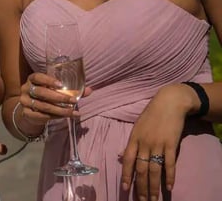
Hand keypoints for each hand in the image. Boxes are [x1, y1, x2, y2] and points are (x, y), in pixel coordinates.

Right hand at [19, 73, 91, 122]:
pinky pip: (42, 116)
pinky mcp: (27, 113)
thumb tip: (90, 90)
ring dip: (60, 110)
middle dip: (59, 97)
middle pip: (41, 92)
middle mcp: (26, 89)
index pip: (37, 77)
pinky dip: (56, 117)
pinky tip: (66, 116)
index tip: (61, 84)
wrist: (32, 111)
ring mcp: (25, 102)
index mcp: (32, 80)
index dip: (48, 80)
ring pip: (43, 106)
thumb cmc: (46, 97)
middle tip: (74, 101)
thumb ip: (71, 90)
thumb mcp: (55, 91)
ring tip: (72, 111)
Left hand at [121, 84, 194, 200]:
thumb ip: (132, 143)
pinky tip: (169, 187)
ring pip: (154, 170)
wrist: (169, 103)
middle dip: (141, 186)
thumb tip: (123, 157)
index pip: (128, 161)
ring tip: (153, 198)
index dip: (127, 176)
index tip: (126, 189)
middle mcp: (144, 143)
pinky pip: (170, 164)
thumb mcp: (137, 127)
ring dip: (154, 186)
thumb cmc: (151, 114)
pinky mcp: (171, 144)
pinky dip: (169, 176)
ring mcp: (158, 144)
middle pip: (141, 169)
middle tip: (142, 200)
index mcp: (133, 139)